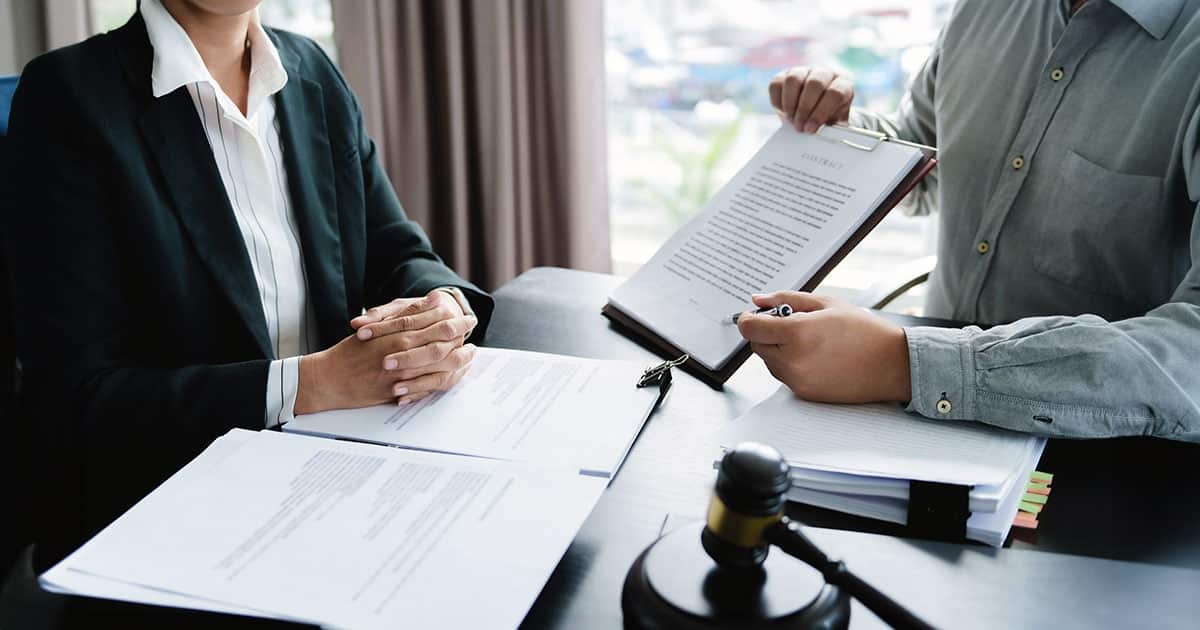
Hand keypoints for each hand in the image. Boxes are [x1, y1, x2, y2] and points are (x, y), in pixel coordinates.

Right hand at [294, 292, 477, 413]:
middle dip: (460, 333)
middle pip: (440, 340)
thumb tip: (429, 303)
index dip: (450, 317)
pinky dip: (444, 379)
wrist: (327, 379)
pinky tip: (455, 374)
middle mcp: (400, 351)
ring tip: (471, 352)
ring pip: (440, 364)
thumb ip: (400, 317)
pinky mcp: (398, 391)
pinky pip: (428, 386)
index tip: (465, 314)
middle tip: (472, 327)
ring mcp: (401, 373)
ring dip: (459, 358)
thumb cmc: (348, 353)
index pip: (430, 321)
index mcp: (394, 333)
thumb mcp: (373, 329)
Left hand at [737, 292, 910, 403]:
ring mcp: (798, 380)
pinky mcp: (804, 394)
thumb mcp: (826, 303)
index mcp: (797, 333)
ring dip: (778, 349)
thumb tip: (758, 300)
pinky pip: (784, 376)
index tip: (755, 315)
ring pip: (769, 362)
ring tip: (810, 340)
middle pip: (756, 345)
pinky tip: (816, 356)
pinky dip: (791, 365)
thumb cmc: (864, 331)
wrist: (892, 364)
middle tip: (792, 324)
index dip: (748, 319)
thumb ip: (786, 299)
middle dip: (766, 333)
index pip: (750, 328)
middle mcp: (793, 360)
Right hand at [768, 66, 853, 133]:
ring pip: (793, 80)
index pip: (835, 93)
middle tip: (799, 127)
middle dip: (804, 109)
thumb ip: (829, 130)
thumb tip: (819, 136)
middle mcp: (824, 73)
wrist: (816, 113)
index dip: (821, 112)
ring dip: (790, 104)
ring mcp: (804, 71)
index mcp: (842, 83)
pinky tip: (784, 112)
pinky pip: (777, 83)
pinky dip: (778, 101)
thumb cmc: (828, 119)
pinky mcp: (785, 74)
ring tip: (791, 120)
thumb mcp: (834, 125)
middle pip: (814, 84)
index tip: (811, 129)